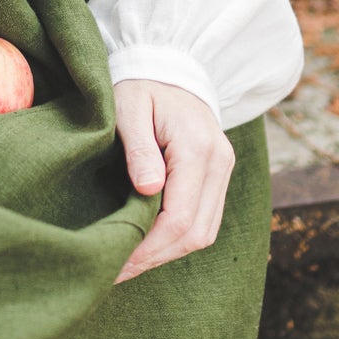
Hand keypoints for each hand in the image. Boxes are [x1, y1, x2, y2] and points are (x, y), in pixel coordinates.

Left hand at [112, 79, 234, 284]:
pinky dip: (177, 238)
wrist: (170, 66)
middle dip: (155, 257)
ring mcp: (223, 170)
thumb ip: (138, 147)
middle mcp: (220, 163)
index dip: (147, 248)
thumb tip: (148, 191)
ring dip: (167, 252)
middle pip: (196, 233)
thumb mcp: (129, 107)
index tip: (114, 261)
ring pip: (204, 232)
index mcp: (198, 149)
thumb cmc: (141, 86)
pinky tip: (147, 244)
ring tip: (127, 264)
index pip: (178, 217)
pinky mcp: (218, 175)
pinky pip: (204, 219)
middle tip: (114, 272)